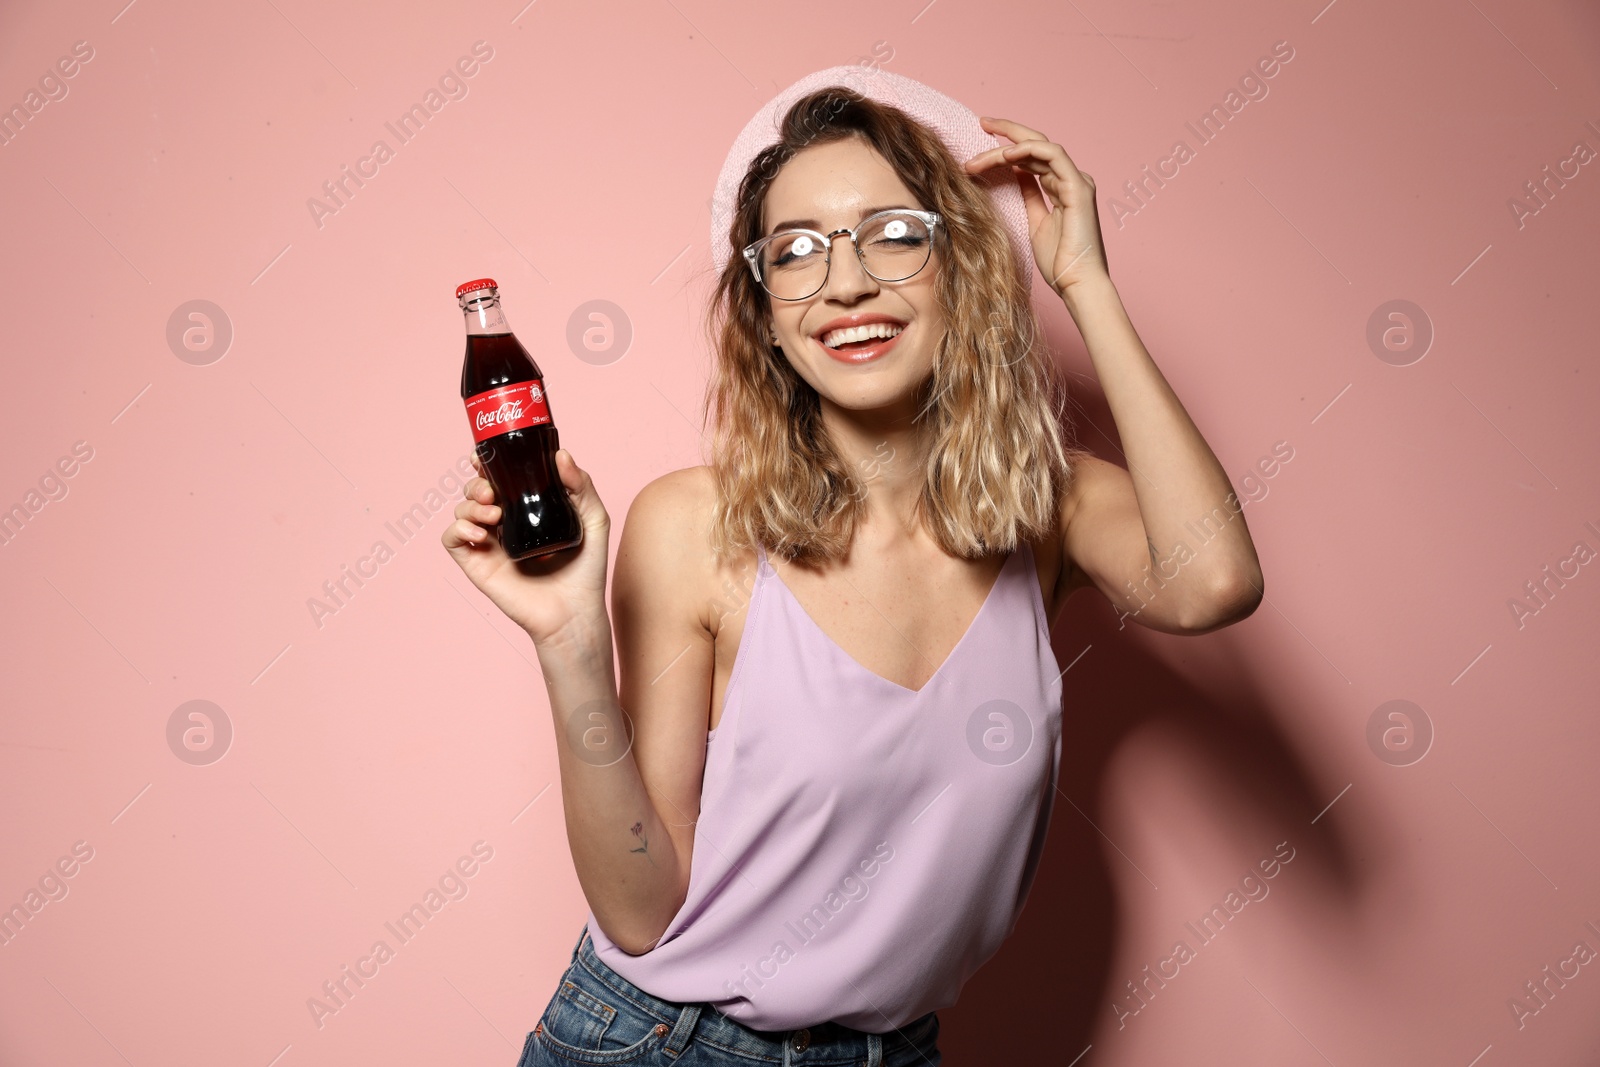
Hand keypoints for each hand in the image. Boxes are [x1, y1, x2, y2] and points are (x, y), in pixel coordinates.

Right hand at [441, 447, 610, 646]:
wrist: (574, 611)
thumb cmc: (586, 570)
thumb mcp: (593, 520)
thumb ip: (582, 485)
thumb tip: (560, 455)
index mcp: (527, 508)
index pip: (498, 477)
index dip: (486, 462)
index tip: (485, 456)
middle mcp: (504, 523)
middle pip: (475, 489)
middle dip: (477, 483)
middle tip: (493, 492)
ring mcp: (488, 543)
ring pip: (461, 509)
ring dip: (470, 504)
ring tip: (494, 514)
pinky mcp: (477, 564)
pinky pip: (451, 539)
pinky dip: (458, 529)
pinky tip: (480, 533)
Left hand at [963, 116, 1108, 299]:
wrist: (1077, 283)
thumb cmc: (1059, 262)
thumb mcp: (1036, 222)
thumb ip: (1029, 195)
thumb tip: (1015, 175)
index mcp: (1062, 187)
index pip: (1033, 157)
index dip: (1007, 147)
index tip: (980, 144)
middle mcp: (1072, 179)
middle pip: (1036, 145)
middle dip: (1008, 131)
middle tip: (982, 122)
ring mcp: (1077, 181)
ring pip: (1040, 147)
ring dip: (1007, 146)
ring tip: (978, 157)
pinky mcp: (1078, 188)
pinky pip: (1053, 156)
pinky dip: (1028, 151)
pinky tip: (1005, 155)